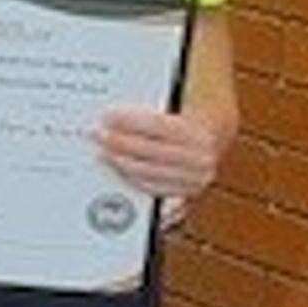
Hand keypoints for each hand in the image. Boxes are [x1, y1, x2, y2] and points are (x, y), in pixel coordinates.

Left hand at [95, 103, 231, 220]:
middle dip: (120, 142)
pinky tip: (117, 169)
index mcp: (198, 133)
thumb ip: (150, 115)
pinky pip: (152, 189)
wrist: (210, 140)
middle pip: (150, 151)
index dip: (130, 121)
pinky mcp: (185, 194)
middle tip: (97, 135)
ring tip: (102, 152)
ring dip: (121, 162)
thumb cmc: (184, 123)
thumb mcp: (174, 112)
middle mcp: (199, 159)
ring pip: (149, 173)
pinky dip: (132, 179)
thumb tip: (115, 114)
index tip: (108, 116)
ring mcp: (194, 180)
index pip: (158, 125)